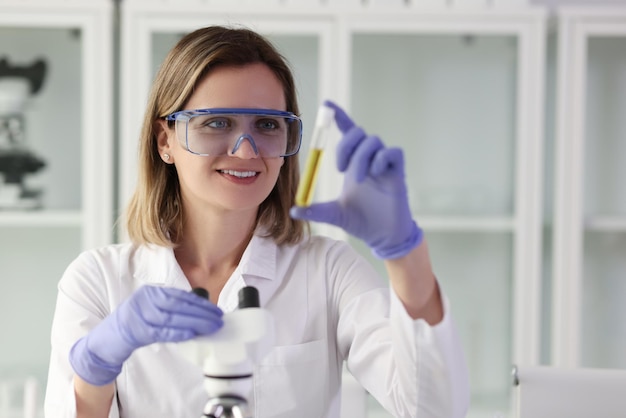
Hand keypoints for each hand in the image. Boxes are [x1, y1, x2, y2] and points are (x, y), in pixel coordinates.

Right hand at [69, 285, 222, 385]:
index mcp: (150, 292)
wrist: (106, 341)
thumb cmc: (134, 325)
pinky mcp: (136, 331)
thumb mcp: (152, 310)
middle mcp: (144, 300)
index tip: (215, 311)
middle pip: (178, 305)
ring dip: (194, 323)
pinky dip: (178, 332)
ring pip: (172, 318)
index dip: (200, 303)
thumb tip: (200, 312)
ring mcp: (139, 315)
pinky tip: (192, 334)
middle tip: (218, 319)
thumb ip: (172, 308)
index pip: (179, 296)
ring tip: (210, 327)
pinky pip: (161, 332)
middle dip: (201, 313)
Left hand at [291, 100, 422, 258]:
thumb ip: (315, 210)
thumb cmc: (361, 222)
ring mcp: (383, 165)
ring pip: (374, 141)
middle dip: (346, 144)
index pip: (347, 133)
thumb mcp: (333, 215)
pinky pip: (393, 152)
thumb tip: (293, 210)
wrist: (382, 237)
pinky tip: (375, 174)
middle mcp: (368, 160)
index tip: (327, 106)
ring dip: (361, 157)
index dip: (339, 117)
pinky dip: (381, 159)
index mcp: (353, 164)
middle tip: (339, 168)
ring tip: (358, 178)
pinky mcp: (398, 173)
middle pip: (359, 132)